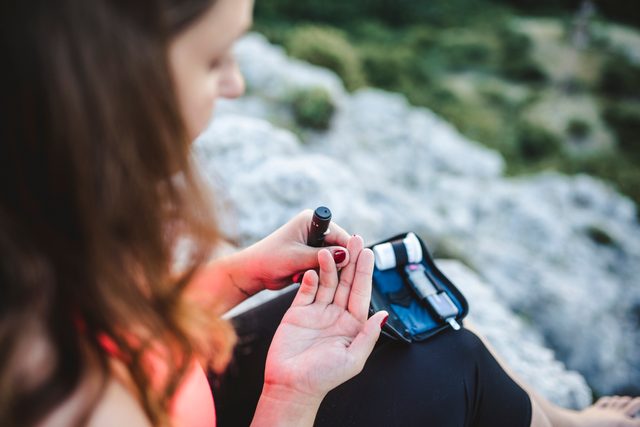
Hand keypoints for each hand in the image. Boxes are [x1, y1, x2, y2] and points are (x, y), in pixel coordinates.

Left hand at [240, 209, 351, 291]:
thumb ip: (323, 257)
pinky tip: (300, 276)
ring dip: (322, 270)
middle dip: (331, 263)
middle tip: (314, 272)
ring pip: (332, 260)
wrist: (253, 272)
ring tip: (302, 273)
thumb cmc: (270, 260)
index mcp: (311, 220)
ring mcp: (314, 243)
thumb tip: (347, 255)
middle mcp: (315, 229)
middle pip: (338, 247)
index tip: (346, 267)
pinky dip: (317, 274)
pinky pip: (324, 267)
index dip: (345, 251)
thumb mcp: (297, 258)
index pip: (340, 235)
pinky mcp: (311, 256)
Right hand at [262, 235, 388, 400]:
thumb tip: (384, 314)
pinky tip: (314, 267)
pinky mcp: (298, 312)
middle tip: (354, 238)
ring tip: (329, 250)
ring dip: (329, 265)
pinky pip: (306, 290)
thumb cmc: (323, 378)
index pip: (361, 292)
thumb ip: (368, 335)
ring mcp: (317, 312)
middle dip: (350, 260)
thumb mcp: (353, 359)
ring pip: (327, 282)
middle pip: (346, 282)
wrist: (290, 386)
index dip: (364, 272)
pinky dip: (310, 278)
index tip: (368, 251)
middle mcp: (336, 314)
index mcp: (352, 324)